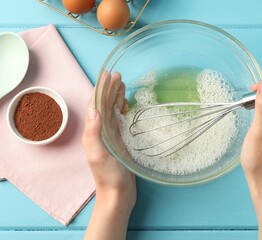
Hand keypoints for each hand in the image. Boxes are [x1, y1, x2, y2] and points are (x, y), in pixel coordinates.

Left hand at [83, 72, 135, 239]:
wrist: (118, 194)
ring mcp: (111, 136)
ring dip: (116, 96)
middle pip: (104, 105)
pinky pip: (120, 120)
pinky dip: (122, 109)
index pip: (96, 105)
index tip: (107, 75)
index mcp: (93, 132)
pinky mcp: (120, 141)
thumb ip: (93, 133)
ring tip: (123, 84)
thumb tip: (93, 109)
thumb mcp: (98, 155)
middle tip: (118, 75)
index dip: (101, 89)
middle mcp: (101, 131)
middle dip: (110, 89)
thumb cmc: (108, 177)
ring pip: (112, 110)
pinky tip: (127, 104)